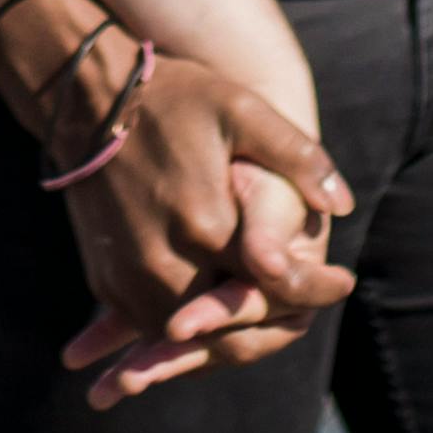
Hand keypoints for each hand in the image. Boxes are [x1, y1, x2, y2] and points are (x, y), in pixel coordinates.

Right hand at [47, 53, 352, 407]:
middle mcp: (166, 263)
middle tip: (306, 307)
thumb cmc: (174, 99)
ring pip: (187, 334)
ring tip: (261, 312)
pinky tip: (206, 307)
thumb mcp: (242, 111)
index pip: (274, 282)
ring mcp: (130, 276)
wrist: (87, 98)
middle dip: (271, 319)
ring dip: (224, 330)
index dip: (313, 288)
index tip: (344, 280)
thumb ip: (297, 157)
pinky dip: (180, 323)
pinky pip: (149, 323)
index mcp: (207, 227)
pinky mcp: (106, 279)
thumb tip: (342, 204)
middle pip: (232, 321)